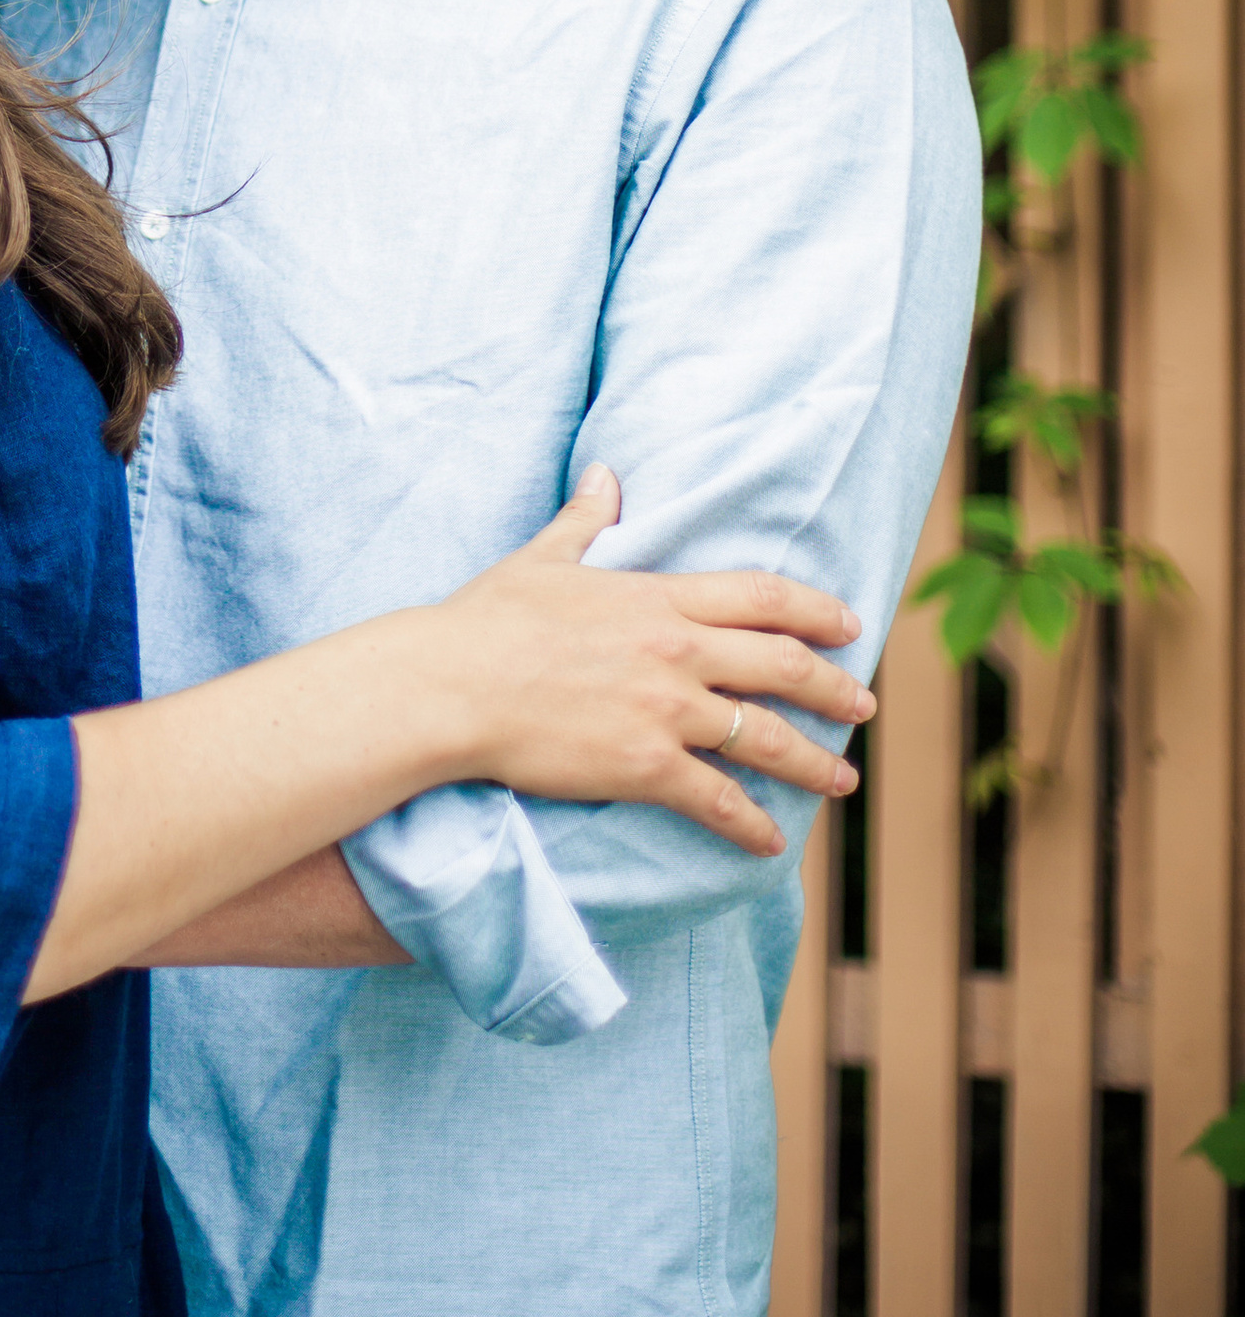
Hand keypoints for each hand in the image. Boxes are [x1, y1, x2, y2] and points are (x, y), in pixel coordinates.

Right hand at [432, 465, 872, 857]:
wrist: (451, 685)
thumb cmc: (488, 618)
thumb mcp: (545, 558)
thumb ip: (587, 519)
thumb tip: (606, 474)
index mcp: (657, 597)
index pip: (761, 597)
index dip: (816, 609)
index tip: (850, 624)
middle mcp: (677, 652)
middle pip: (783, 666)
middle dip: (835, 688)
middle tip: (863, 704)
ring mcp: (666, 712)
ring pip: (768, 738)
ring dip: (815, 761)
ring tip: (843, 778)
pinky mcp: (645, 767)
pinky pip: (718, 801)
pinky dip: (752, 824)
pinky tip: (771, 842)